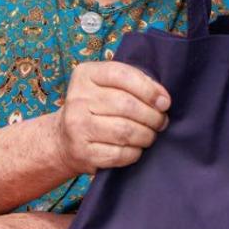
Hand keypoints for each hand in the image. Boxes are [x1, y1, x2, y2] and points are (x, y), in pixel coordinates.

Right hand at [50, 61, 170, 175]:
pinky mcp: (81, 152)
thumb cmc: (97, 108)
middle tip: (161, 122)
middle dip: (152, 116)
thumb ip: (135, 83)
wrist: (63, 140)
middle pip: (126, 105)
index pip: (122, 75)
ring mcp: (76, 126)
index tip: (165, 102)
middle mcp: (78, 98)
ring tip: (151, 135)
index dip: (149, 89)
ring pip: (125, 131)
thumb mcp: (109, 85)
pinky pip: (119, 154)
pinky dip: (135, 153)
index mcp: (86, 75)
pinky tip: (136, 148)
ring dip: (146, 135)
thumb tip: (162, 99)